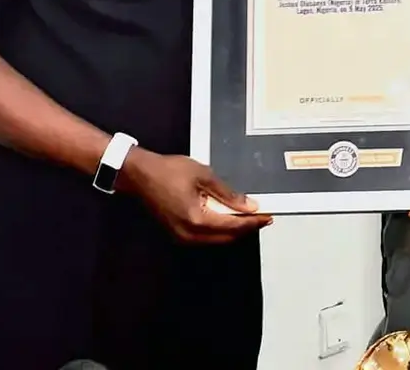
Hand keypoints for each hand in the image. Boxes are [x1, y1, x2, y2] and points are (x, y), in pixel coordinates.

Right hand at [120, 149, 272, 243]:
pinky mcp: (178, 234)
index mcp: (197, 219)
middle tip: (263, 217)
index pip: (233, 226)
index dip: (253, 222)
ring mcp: (183, 237)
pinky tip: (228, 218)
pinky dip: (220, 229)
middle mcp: (190, 234)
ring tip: (250, 218)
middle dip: (246, 228)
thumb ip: (227, 193)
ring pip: (216, 239)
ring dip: (234, 230)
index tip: (268, 216)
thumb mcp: (203, 176)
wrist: (141, 175)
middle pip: (226, 237)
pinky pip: (205, 237)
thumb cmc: (170, 171)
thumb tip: (248, 206)